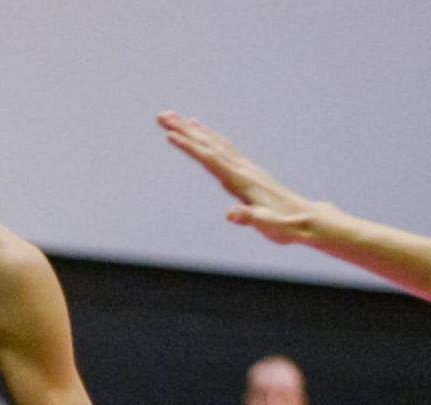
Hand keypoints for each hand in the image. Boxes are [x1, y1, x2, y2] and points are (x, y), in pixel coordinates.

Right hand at [157, 110, 327, 244]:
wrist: (306, 219)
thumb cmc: (284, 225)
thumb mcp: (267, 225)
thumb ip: (249, 218)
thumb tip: (231, 214)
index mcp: (241, 180)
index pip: (210, 159)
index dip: (190, 147)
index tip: (169, 135)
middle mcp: (241, 168)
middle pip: (208, 145)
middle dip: (184, 130)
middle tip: (162, 116)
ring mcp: (244, 167)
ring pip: (213, 142)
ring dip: (191, 129)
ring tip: (173, 117)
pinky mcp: (246, 169)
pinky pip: (222, 147)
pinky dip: (208, 135)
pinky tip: (200, 129)